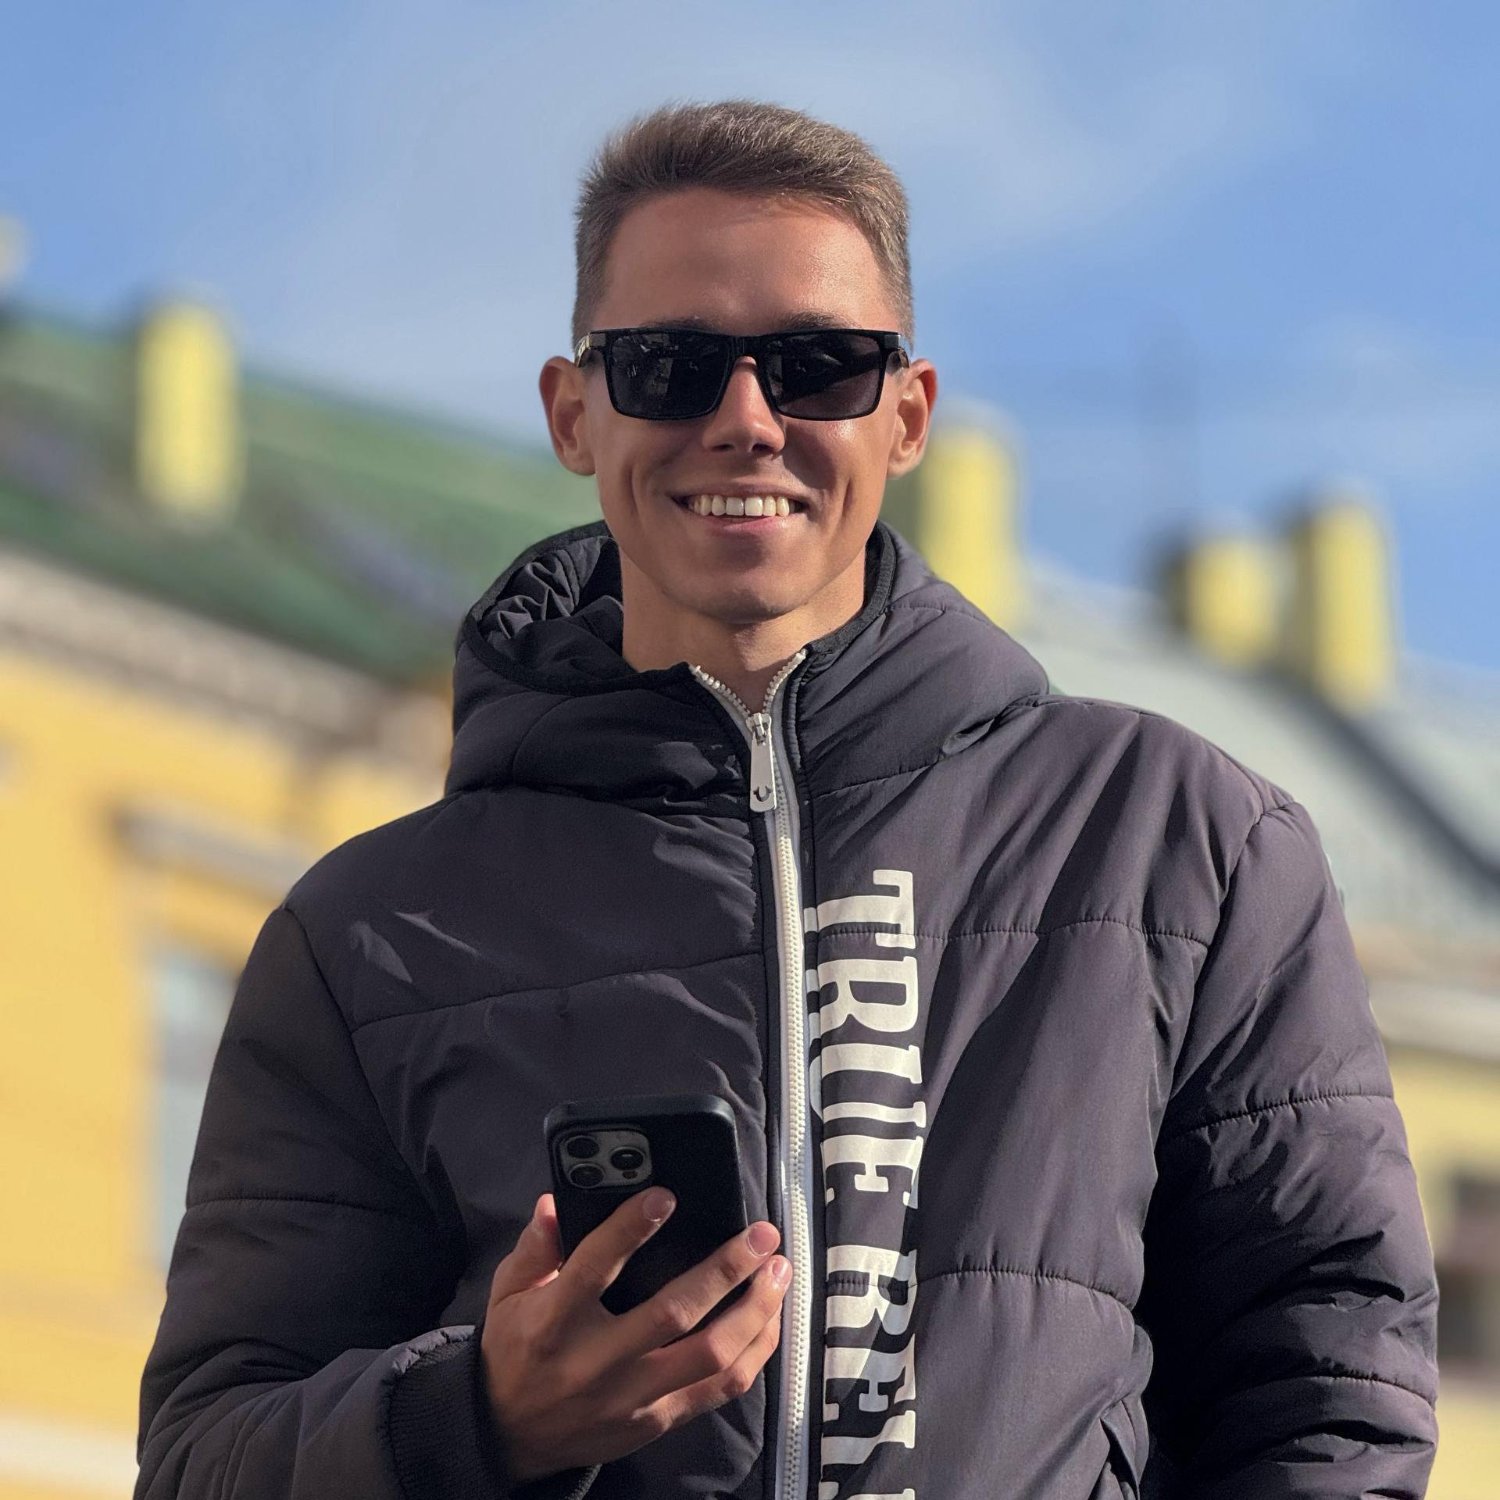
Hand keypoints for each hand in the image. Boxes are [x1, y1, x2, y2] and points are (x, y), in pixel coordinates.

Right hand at [481, 1189, 789, 1483]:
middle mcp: (597, 1362)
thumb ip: (535, 1247)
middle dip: (725, 1270)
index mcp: (555, 1321)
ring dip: (753, 1311)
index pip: (595, 1268)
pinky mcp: (656, 1421)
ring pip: (709, 1356)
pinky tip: (768, 1319)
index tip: (666, 1196)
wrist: (508, 1436)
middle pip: (673, 1314)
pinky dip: (753, 1353)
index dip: (630, 1229)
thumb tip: (555, 1202)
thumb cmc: (515, 1352)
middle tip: (760, 1235)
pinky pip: (718, 1389)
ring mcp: (632, 1397)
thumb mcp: (508, 1294)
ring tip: (777, 1273)